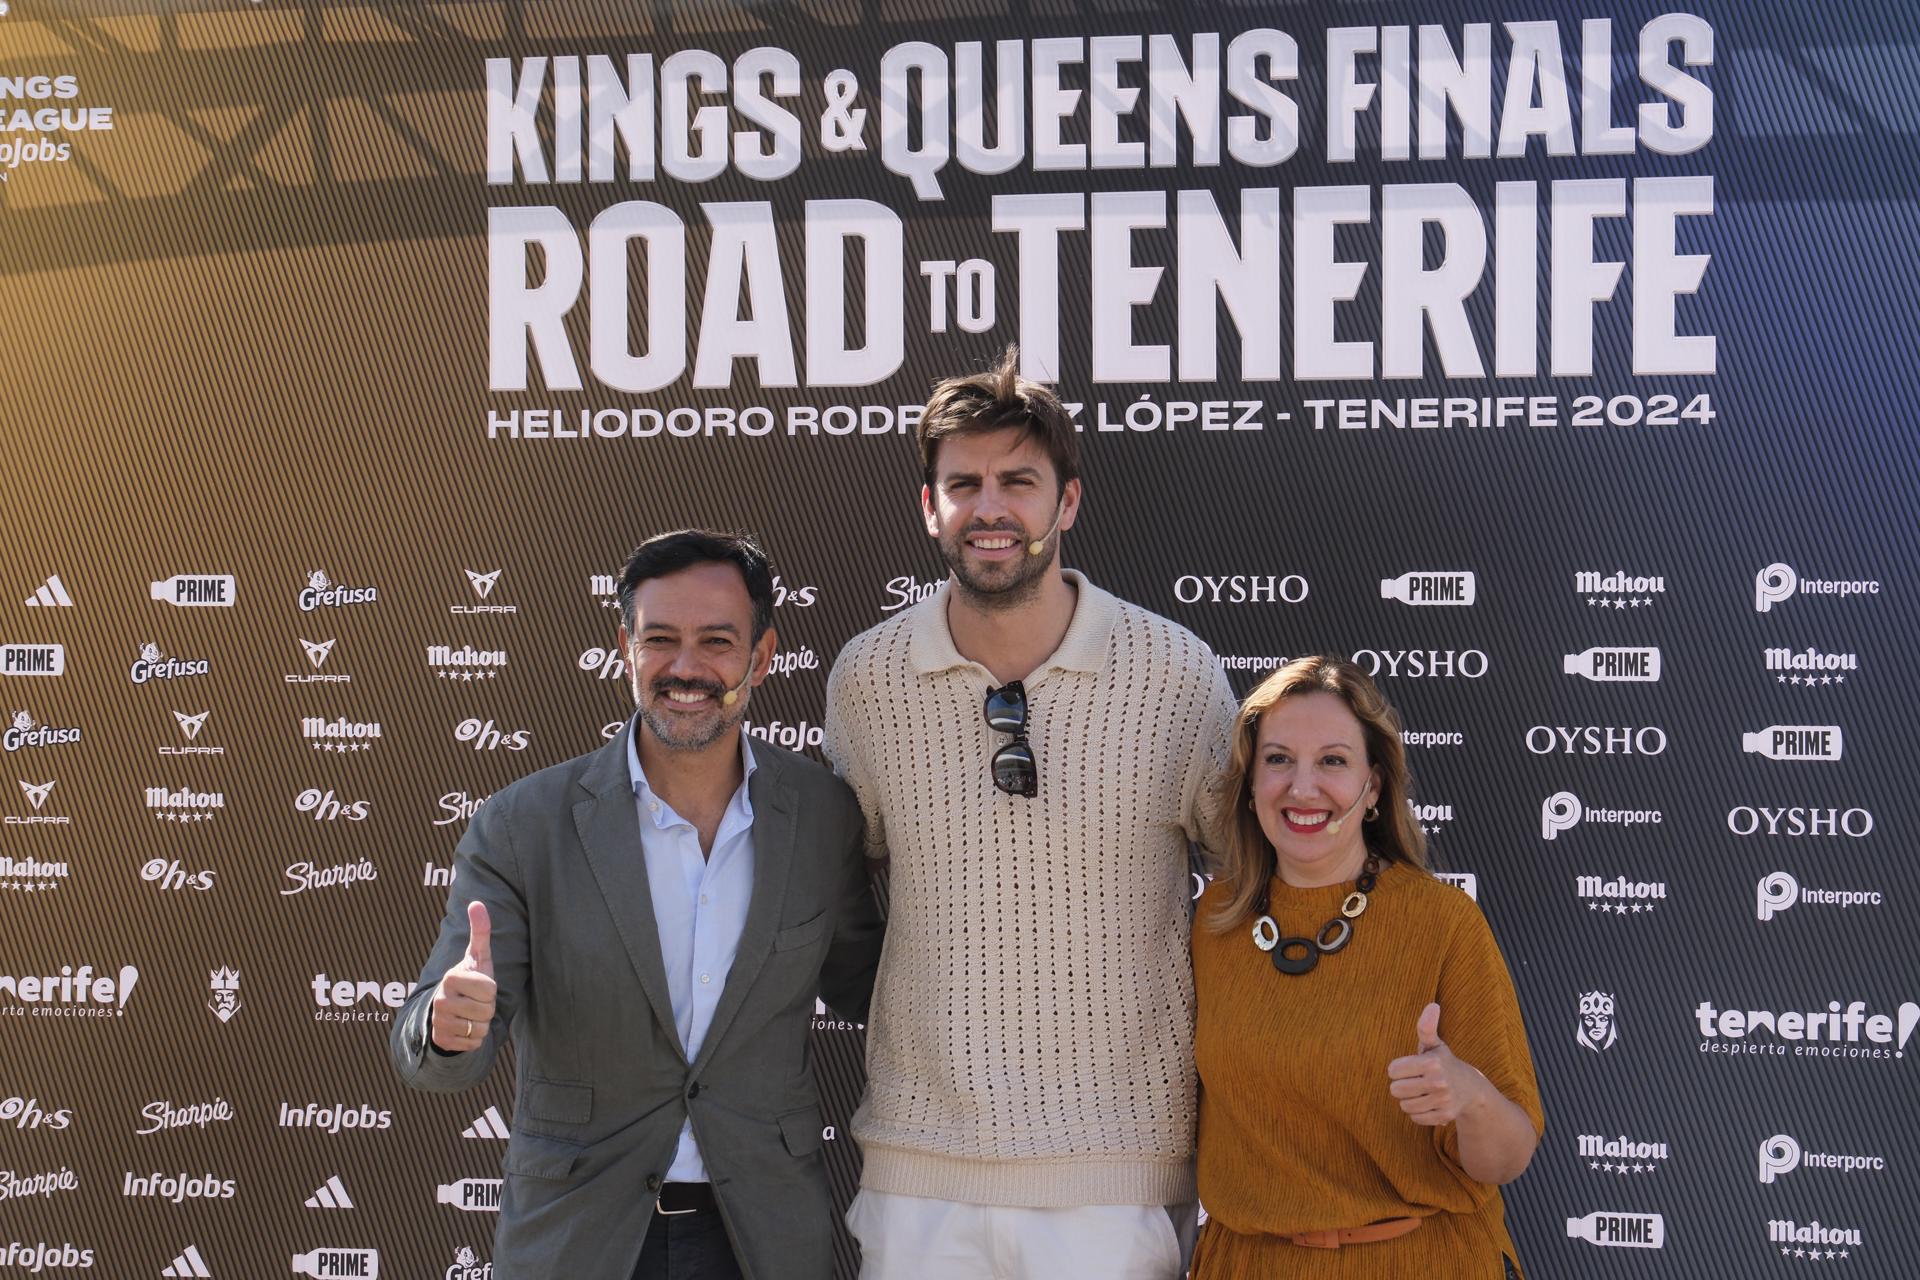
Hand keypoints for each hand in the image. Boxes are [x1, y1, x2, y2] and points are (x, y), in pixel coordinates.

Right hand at [431, 901, 496, 1052]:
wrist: (449, 1008)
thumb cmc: (470, 979)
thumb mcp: (477, 956)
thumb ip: (480, 931)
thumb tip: (477, 903)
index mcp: (452, 977)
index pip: (490, 990)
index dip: (491, 989)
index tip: (479, 985)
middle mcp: (441, 1000)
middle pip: (486, 1011)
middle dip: (487, 1008)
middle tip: (475, 1001)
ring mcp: (439, 1022)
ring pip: (480, 1029)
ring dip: (482, 1023)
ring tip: (470, 1013)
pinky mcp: (442, 1041)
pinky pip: (473, 1044)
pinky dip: (474, 1039)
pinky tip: (464, 1028)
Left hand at [1386, 1003, 1485, 1125]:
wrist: (1470, 1088)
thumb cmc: (1444, 1063)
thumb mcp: (1434, 1045)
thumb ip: (1426, 1027)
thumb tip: (1433, 1005)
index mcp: (1431, 1062)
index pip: (1392, 1070)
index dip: (1398, 1069)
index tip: (1410, 1067)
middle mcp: (1438, 1082)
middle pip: (1396, 1090)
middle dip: (1402, 1086)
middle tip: (1415, 1081)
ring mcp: (1442, 1101)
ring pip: (1404, 1105)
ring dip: (1409, 1100)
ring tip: (1422, 1092)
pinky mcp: (1444, 1117)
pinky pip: (1415, 1117)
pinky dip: (1418, 1112)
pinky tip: (1429, 1103)